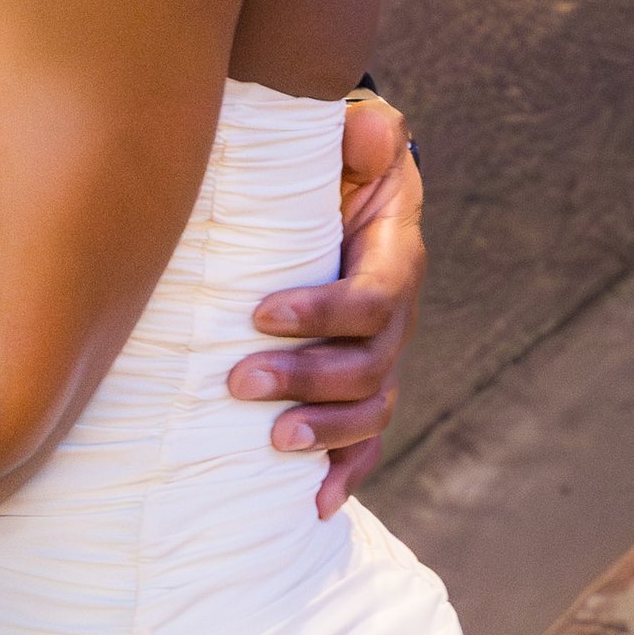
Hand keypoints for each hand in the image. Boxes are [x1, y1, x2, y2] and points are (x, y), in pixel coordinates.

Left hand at [227, 96, 424, 518]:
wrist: (351, 192)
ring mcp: (383, 357)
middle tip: (237, 381)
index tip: (259, 314)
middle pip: (368, 367)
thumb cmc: (342, 163)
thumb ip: (365, 130)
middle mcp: (396, 317)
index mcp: (394, 259)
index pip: (369, 301)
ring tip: (271, 441)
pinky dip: (346, 475)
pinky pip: (368, 441)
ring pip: (369, 410)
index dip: (321, 314)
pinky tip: (315, 504)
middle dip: (305, 380)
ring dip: (322, 432)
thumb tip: (368, 131)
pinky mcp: (363, 384)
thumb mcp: (358, 137)